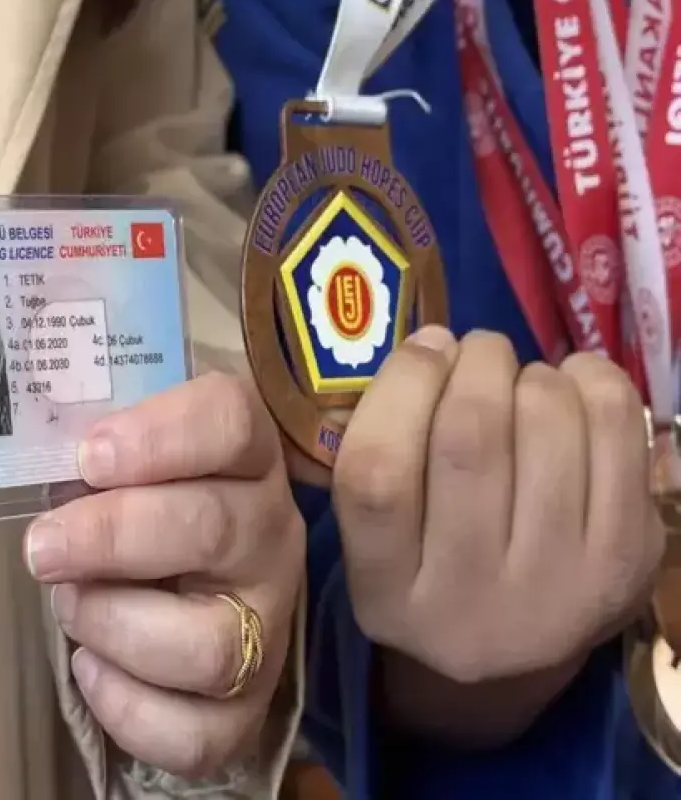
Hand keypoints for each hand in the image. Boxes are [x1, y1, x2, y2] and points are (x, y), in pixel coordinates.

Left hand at [25, 372, 304, 776]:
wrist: (192, 581)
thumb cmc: (147, 501)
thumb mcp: (132, 455)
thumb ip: (98, 446)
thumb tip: (30, 451)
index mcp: (246, 457)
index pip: (230, 423)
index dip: (158, 438)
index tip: (88, 456)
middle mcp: (271, 536)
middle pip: (210, 528)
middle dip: (110, 537)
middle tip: (41, 546)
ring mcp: (267, 625)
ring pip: (210, 645)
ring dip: (114, 624)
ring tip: (68, 604)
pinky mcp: (247, 707)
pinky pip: (198, 733)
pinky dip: (127, 707)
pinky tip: (89, 667)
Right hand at [334, 327, 660, 739]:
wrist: (510, 656)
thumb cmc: (425, 570)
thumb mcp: (374, 539)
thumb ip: (379, 452)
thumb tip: (434, 345)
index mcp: (386, 592)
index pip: (379, 474)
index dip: (401, 387)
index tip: (422, 350)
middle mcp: (470, 602)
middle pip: (470, 438)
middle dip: (475, 363)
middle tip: (476, 351)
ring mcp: (559, 586)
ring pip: (546, 421)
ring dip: (531, 372)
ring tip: (520, 383)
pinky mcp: (627, 559)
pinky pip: (617, 427)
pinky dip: (591, 380)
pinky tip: (571, 387)